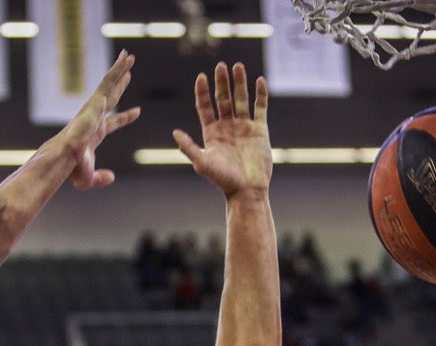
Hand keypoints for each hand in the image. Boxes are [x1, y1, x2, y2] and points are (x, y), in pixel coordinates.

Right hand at [56, 50, 141, 189]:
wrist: (66, 157)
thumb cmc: (72, 168)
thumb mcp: (89, 178)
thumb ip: (101, 178)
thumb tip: (111, 177)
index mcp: (95, 133)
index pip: (113, 123)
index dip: (125, 118)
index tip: (137, 112)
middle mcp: (94, 117)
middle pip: (111, 97)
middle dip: (120, 85)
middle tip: (129, 73)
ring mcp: (94, 108)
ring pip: (109, 84)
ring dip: (120, 70)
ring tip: (129, 56)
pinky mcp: (94, 101)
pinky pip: (108, 81)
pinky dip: (117, 70)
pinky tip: (125, 59)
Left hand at [174, 62, 271, 198]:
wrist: (247, 191)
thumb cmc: (223, 180)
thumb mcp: (202, 163)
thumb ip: (189, 147)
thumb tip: (174, 132)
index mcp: (212, 133)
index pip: (205, 107)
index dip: (202, 92)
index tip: (201, 76)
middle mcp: (227, 127)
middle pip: (222, 98)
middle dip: (221, 82)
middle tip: (220, 65)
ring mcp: (244, 127)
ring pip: (241, 99)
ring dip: (239, 83)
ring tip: (237, 66)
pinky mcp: (260, 130)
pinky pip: (260, 108)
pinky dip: (260, 94)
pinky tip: (258, 81)